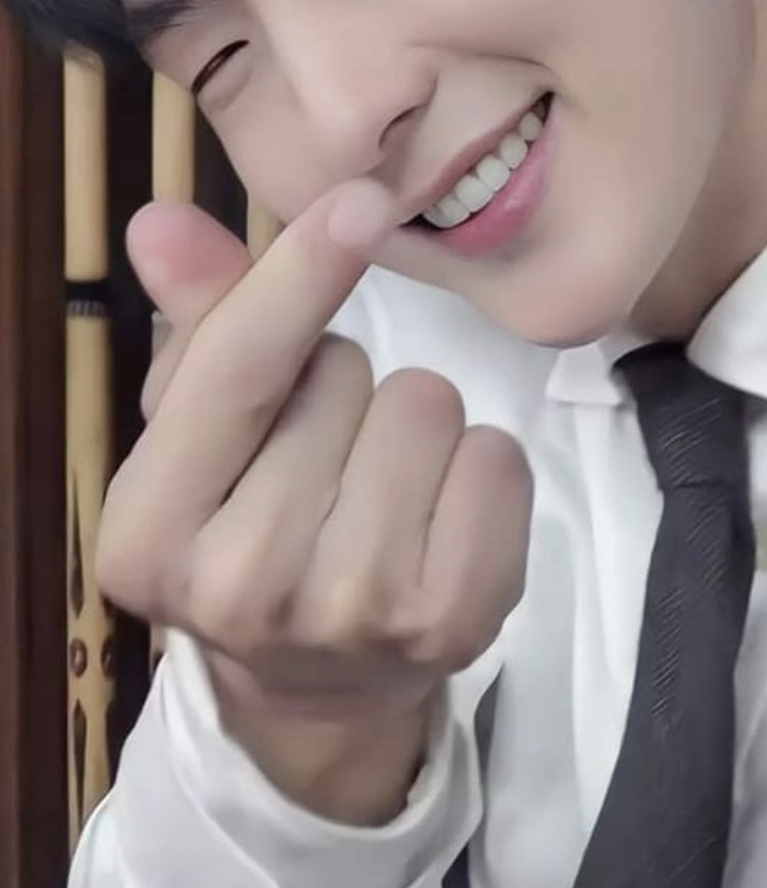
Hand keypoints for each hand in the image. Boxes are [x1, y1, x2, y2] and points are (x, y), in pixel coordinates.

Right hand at [96, 183, 532, 821]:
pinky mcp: (453, 623)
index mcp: (147, 534)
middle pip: (346, 374)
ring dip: (412, 423)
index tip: (360, 199)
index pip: (237, 372)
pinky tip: (437, 515)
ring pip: (428, 406)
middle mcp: (241, 588)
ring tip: (375, 485)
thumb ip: (196, 324)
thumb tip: (160, 221)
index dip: (299, 275)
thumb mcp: (201, 437)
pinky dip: (479, 466)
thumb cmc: (250, 523)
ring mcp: (355, 614)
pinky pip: (498, 459)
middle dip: (342, 384)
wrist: (319, 687)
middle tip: (320, 451)